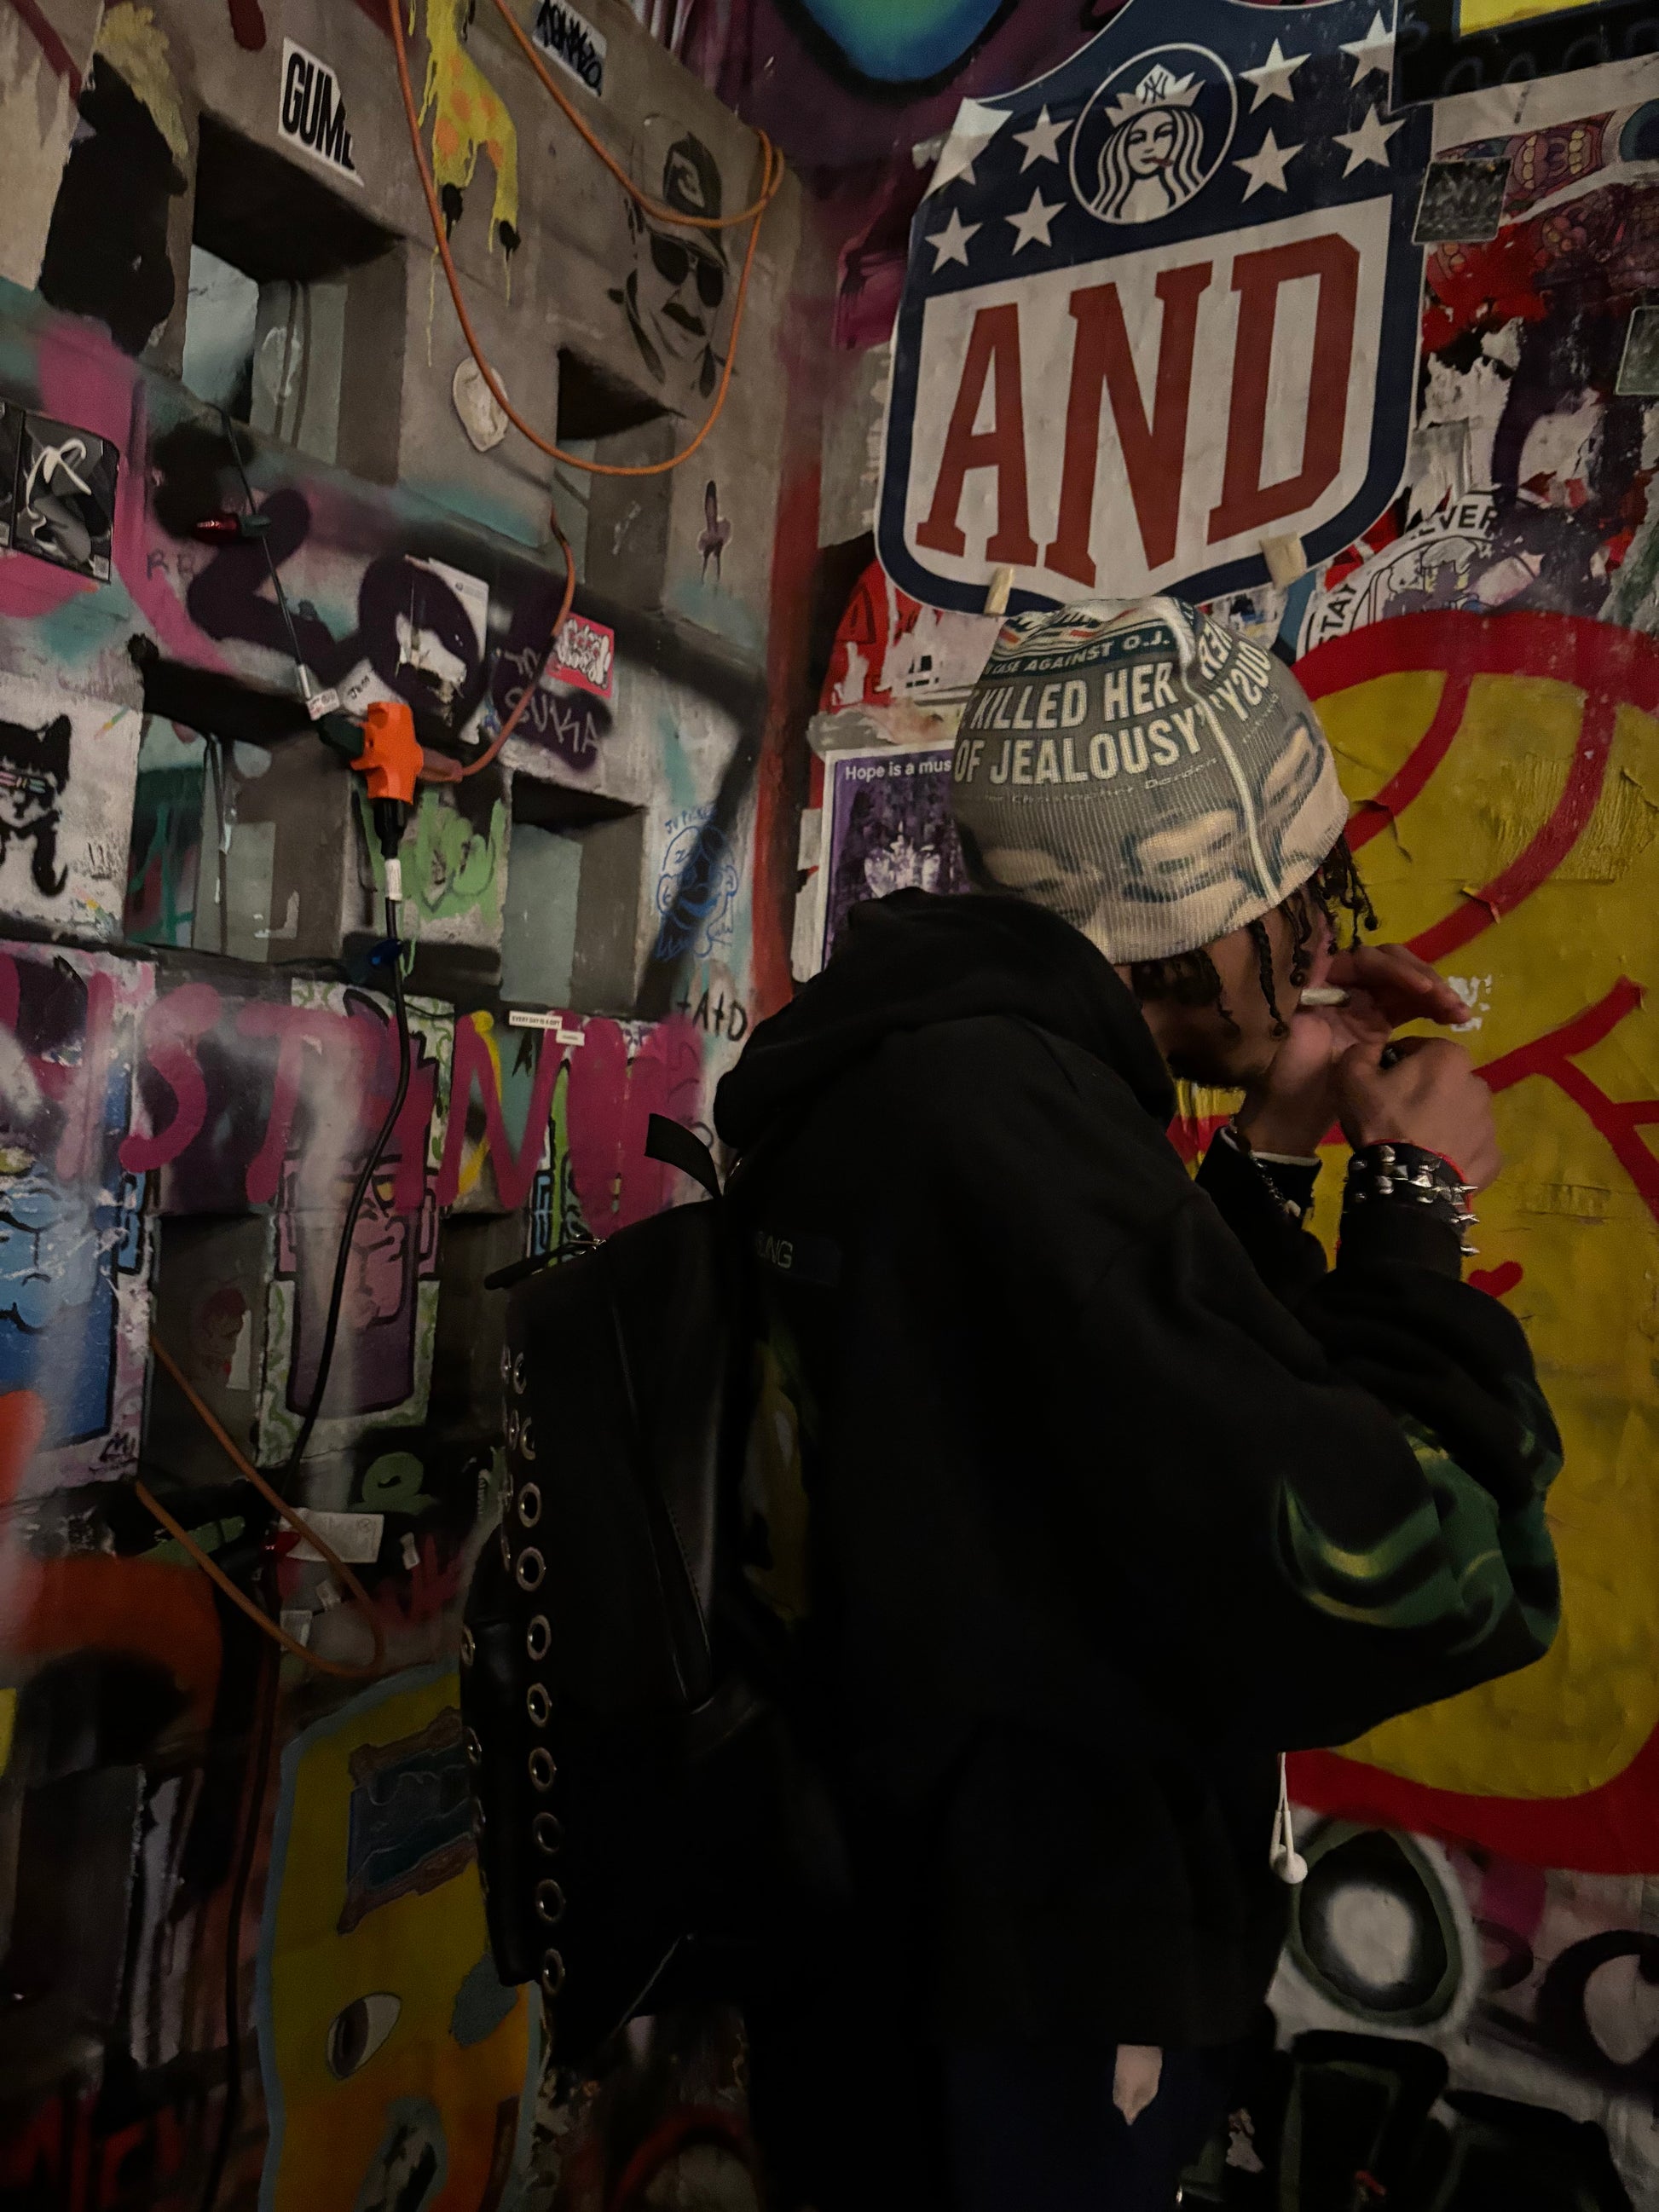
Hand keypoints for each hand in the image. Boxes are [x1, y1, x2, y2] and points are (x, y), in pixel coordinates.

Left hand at [1236, 943, 1469, 1157]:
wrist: (1292, 1113)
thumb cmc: (1286, 1070)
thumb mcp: (1291, 1023)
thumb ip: (1308, 981)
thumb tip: (1324, 933)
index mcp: (1323, 979)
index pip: (1367, 960)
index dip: (1396, 969)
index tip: (1420, 989)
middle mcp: (1345, 985)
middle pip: (1393, 966)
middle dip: (1423, 979)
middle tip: (1447, 1001)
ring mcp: (1364, 1004)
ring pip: (1407, 985)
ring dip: (1437, 993)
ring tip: (1460, 1013)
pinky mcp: (1379, 1025)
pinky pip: (1411, 1007)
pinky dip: (1434, 1009)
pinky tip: (1456, 1018)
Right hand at [1334, 1034, 1501, 1189]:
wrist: (1410, 1183)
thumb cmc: (1383, 1122)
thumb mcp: (1351, 1078)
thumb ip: (1361, 1052)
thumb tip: (1371, 1050)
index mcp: (1448, 1056)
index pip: (1415, 1049)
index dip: (1393, 1065)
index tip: (1380, 1086)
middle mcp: (1478, 1082)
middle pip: (1442, 1081)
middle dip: (1423, 1092)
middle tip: (1396, 1116)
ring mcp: (1490, 1122)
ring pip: (1460, 1113)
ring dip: (1442, 1120)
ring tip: (1416, 1142)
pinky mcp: (1493, 1155)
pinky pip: (1470, 1145)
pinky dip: (1454, 1150)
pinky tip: (1433, 1162)